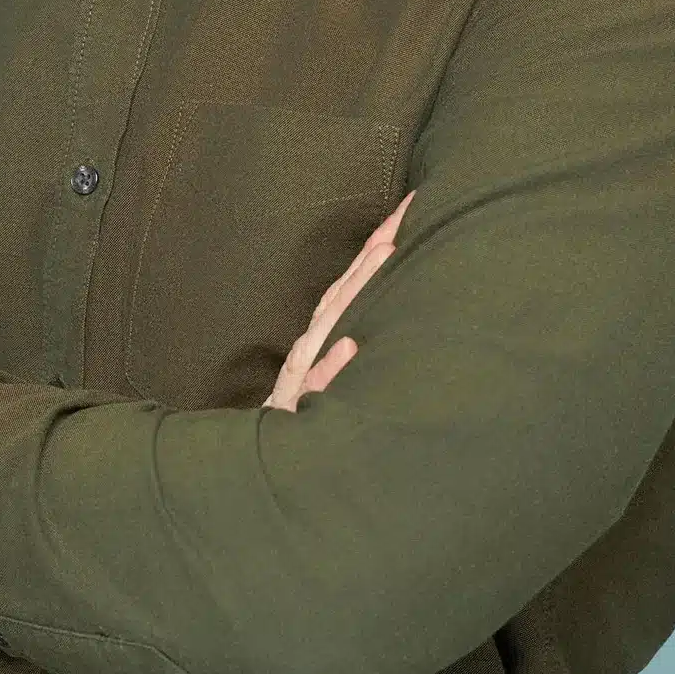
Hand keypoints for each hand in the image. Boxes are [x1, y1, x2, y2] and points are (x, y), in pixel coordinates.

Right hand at [262, 190, 414, 410]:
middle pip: (345, 290)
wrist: (264, 463)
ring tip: (386, 254)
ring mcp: (304, 375)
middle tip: (406, 213)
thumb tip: (380, 325)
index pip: (352, 283)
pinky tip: (350, 347)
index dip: (378, 246)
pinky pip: (316, 386)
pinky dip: (331, 365)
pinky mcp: (297, 409)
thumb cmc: (302, 419)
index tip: (409, 210)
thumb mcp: (324, 378)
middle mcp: (311, 347)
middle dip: (375, 250)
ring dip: (358, 288)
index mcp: (321, 337)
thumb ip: (346, 349)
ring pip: (332, 325)